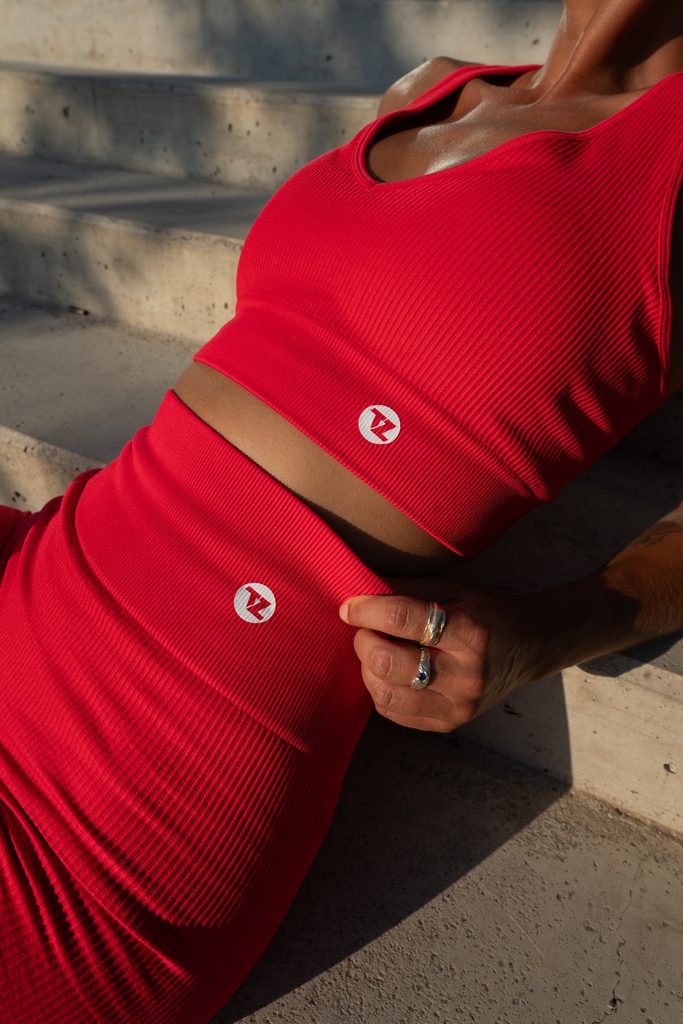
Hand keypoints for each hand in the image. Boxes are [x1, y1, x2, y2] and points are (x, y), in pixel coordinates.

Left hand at [339, 576, 542, 732]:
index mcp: (469, 631)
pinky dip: (380, 690)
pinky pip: (394, 713)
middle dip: (364, 641)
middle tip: (364, 629)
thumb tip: (357, 588)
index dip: (368, 610)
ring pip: (387, 695)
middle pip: (390, 662)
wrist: (526, 648)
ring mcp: (459, 705)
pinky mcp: (449, 723)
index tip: (349, 606)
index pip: (404, 619)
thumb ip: (406, 589)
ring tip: (375, 651)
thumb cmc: (483, 613)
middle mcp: (466, 673)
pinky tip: (387, 673)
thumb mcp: (452, 590)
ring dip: (368, 669)